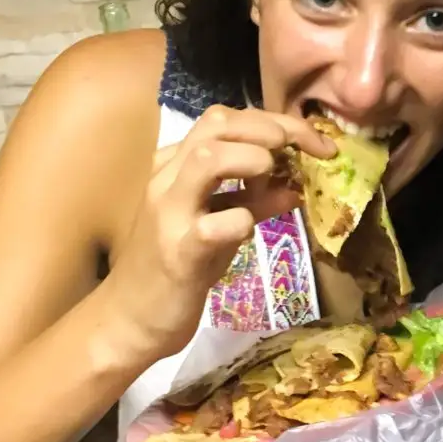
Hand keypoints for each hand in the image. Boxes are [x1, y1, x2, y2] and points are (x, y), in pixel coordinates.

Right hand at [103, 105, 334, 363]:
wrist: (128, 320)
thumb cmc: (174, 271)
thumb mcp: (219, 228)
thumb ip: (254, 202)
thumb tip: (296, 187)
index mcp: (173, 167)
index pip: (223, 120)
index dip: (274, 122)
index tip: (313, 140)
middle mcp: (166, 180)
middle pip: (217, 125)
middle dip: (272, 129)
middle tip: (309, 149)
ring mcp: (169, 214)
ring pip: (207, 158)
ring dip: (253, 158)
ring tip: (275, 176)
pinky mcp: (178, 253)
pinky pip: (214, 224)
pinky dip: (244, 219)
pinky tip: (250, 229)